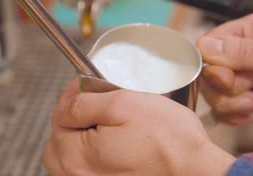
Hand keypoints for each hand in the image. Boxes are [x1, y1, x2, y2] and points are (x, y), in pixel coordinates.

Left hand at [44, 82, 234, 175]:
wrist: (194, 170)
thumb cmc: (168, 140)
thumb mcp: (123, 104)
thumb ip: (85, 103)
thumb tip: (68, 102)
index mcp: (77, 156)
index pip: (59, 117)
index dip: (70, 95)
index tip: (83, 85)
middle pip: (58, 141)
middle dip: (69, 117)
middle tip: (88, 101)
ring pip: (68, 158)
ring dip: (77, 137)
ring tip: (99, 122)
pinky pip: (85, 171)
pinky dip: (88, 156)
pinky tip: (107, 144)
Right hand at [197, 11, 252, 143]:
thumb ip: (246, 53)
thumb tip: (206, 45)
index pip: (213, 41)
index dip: (211, 61)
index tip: (225, 77)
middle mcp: (249, 55)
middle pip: (211, 71)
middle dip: (227, 86)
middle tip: (251, 91)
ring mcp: (251, 81)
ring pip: (217, 94)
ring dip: (233, 104)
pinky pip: (228, 112)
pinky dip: (238, 117)